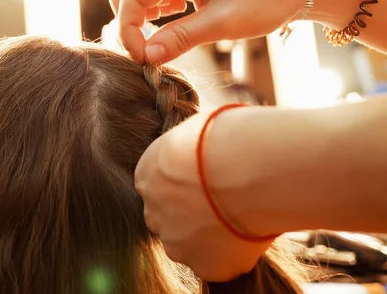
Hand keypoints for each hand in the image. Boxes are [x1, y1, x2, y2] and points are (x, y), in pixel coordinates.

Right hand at [106, 0, 310, 63]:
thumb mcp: (223, 23)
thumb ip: (179, 39)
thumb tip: (147, 58)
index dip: (128, 31)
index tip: (143, 58)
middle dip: (124, 14)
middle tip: (143, 44)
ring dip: (135, 8)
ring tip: (157, 32)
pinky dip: (150, 3)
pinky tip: (171, 16)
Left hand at [134, 113, 273, 281]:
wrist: (246, 168)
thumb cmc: (224, 139)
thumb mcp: (196, 131)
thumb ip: (189, 149)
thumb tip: (201, 144)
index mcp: (147, 177)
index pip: (157, 188)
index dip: (183, 186)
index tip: (206, 182)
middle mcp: (153, 213)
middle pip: (168, 219)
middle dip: (190, 214)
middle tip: (223, 203)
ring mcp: (177, 243)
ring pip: (189, 245)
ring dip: (209, 236)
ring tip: (241, 216)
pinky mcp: (205, 266)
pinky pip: (217, 263)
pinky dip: (231, 254)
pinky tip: (249, 233)